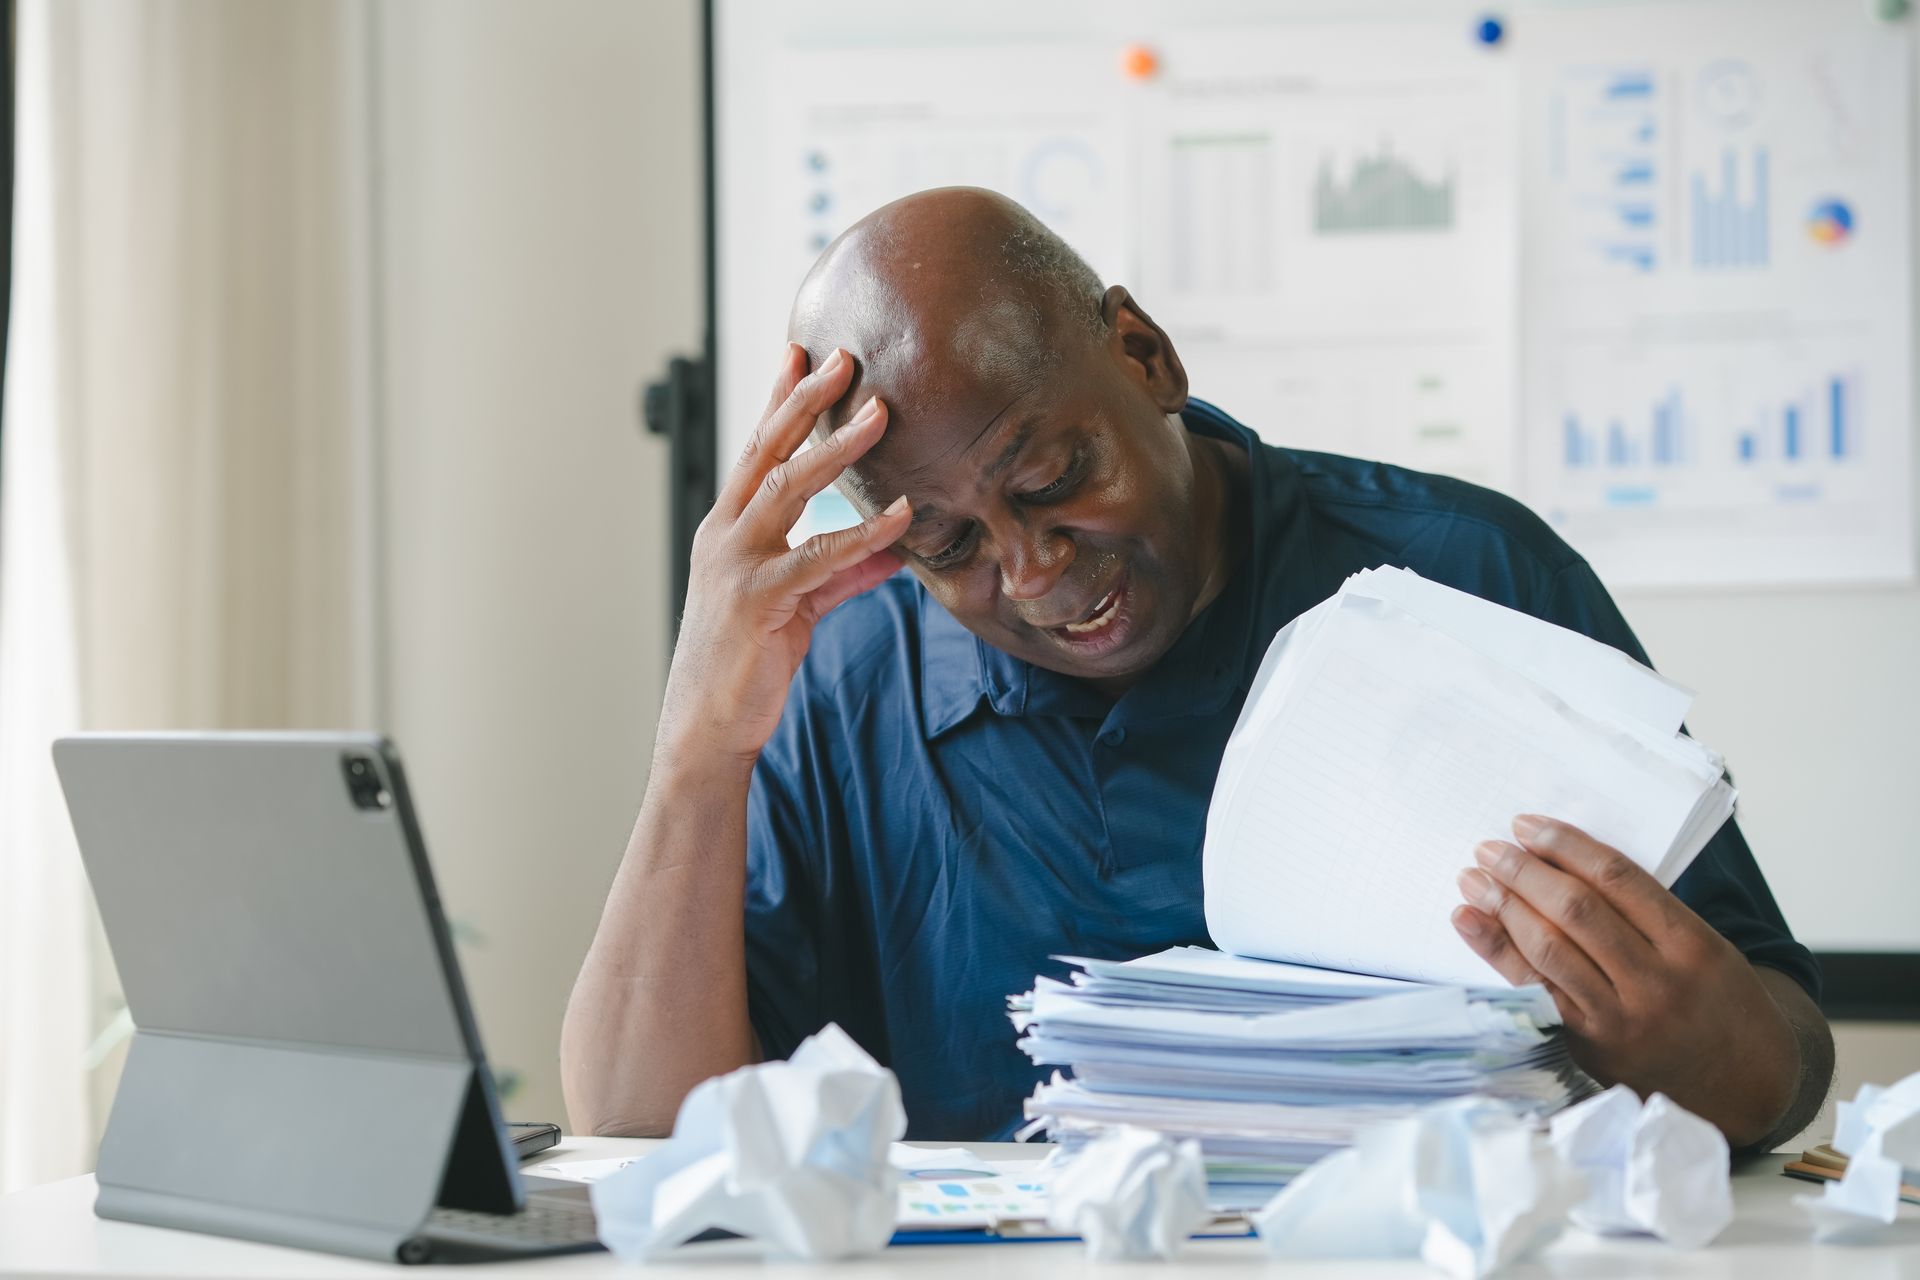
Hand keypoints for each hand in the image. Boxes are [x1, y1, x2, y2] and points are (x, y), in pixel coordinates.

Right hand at [655, 344, 909, 769]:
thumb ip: (842, 571)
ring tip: (879, 414)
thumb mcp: (800, 604)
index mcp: (729, 529)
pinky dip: (862, 534)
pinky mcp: (756, 601)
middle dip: (803, 400)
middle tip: (844, 358)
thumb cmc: (747, 663)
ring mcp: (735, 564)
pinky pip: (817, 558)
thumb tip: (892, 547)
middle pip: (767, 452)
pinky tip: (899, 516)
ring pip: (787, 489)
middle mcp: (725, 535)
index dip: (780, 401)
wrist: (707, 726)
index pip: (758, 451)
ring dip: (836, 448)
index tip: (803, 353)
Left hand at [1451, 815, 1800, 1146]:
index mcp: (1691, 944)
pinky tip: (1470, 923)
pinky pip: (1534, 990)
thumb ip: (1646, 911)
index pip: (1617, 878)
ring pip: (1549, 949)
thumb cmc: (1717, 1002)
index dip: (1565, 845)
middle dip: (1524, 873)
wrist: (1745, 1087)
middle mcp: (1657, 981)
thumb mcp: (1705, 946)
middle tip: (1489, 849)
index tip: (1528, 826)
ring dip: (1502, 907)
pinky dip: (1496, 951)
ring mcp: (1621, 1018)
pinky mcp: (1590, 1046)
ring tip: (1473, 880)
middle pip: (1576, 911)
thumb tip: (1564, 861)